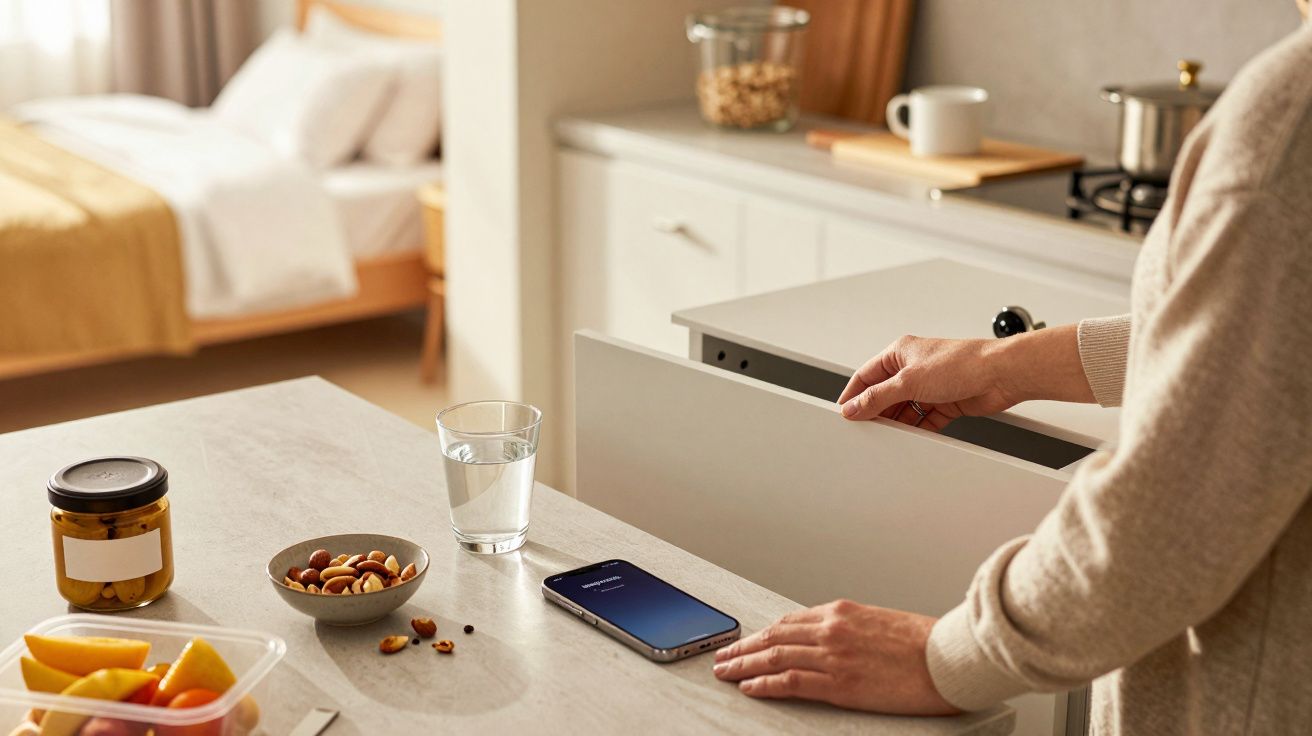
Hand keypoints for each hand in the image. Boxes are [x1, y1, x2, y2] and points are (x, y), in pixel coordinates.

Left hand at [712, 600, 957, 714]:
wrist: (948, 657)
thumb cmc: (924, 643)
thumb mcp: (879, 623)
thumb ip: (849, 628)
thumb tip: (830, 639)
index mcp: (841, 611)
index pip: (788, 621)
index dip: (762, 633)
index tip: (747, 641)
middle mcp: (831, 628)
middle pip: (773, 637)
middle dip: (743, 648)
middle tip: (722, 656)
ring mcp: (833, 655)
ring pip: (774, 657)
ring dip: (744, 665)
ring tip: (725, 672)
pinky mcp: (840, 684)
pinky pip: (791, 682)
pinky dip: (765, 684)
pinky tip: (750, 688)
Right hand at [837, 325, 1092, 428]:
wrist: (1001, 374)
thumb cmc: (963, 362)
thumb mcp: (909, 381)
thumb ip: (878, 397)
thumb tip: (855, 406)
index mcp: (900, 353)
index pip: (867, 375)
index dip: (854, 394)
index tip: (844, 412)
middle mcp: (914, 368)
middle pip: (885, 394)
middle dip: (877, 411)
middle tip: (866, 427)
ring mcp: (930, 386)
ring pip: (905, 409)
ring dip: (898, 421)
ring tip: (889, 434)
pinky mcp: (946, 402)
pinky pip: (924, 419)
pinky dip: (918, 428)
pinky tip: (913, 436)